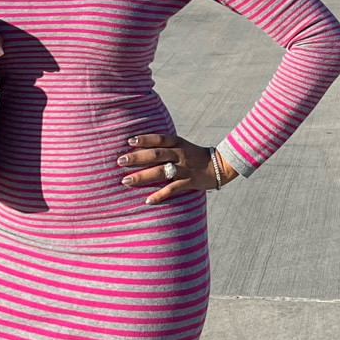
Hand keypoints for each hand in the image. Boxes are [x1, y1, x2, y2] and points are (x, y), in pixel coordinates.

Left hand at [116, 133, 235, 204]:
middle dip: (137, 158)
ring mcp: (184, 169)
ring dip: (142, 176)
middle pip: (156, 154)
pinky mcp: (189, 182)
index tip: (129, 141)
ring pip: (160, 172)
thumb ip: (165, 146)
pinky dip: (160, 195)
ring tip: (126, 180)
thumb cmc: (194, 155)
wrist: (220, 166)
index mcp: (178, 143)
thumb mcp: (181, 145)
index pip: (159, 139)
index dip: (144, 139)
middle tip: (120, 161)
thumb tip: (142, 147)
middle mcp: (180, 154)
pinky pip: (172, 189)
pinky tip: (148, 200)